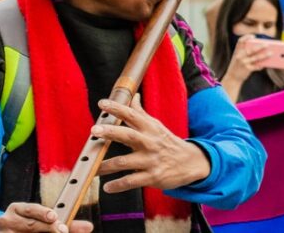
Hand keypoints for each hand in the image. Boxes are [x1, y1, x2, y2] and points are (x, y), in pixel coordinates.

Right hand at [0, 202, 92, 232]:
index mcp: (16, 208)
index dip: (43, 213)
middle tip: (62, 231)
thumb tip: (89, 227)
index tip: (54, 217)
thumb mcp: (45, 220)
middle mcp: (6, 220)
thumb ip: (65, 222)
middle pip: (30, 225)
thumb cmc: (31, 226)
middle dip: (48, 228)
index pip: (31, 209)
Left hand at [93, 96, 210, 192]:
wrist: (190, 162)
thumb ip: (141, 113)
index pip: (132, 115)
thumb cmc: (167, 143)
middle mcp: (149, 142)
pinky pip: (132, 181)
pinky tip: (107, 188)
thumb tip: (134, 96)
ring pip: (125, 162)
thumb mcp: (156, 126)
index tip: (102, 103)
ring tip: (92, 168)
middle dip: (111, 132)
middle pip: (128, 135)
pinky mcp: (152, 177)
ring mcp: (150, 160)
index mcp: (149, 128)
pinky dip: (118, 185)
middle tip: (94, 130)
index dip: (117, 108)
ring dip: (106, 165)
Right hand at [224, 35, 268, 82]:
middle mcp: (239, 56)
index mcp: (237, 51)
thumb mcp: (238, 58)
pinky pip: (257, 66)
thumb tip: (261, 51)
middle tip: (267, 44)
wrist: (232, 77)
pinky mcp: (247, 69)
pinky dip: (262, 64)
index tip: (253, 36)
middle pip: (251, 49)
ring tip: (271, 53)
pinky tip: (266, 64)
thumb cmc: (238, 66)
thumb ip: (246, 54)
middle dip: (260, 46)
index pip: (240, 41)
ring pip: (256, 57)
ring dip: (265, 55)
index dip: (246, 37)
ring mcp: (243, 62)